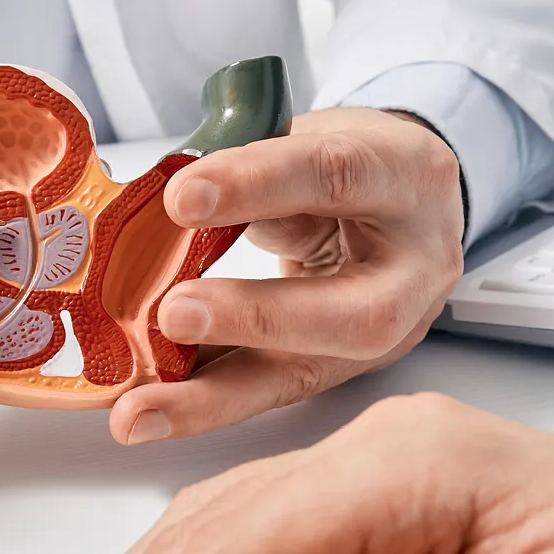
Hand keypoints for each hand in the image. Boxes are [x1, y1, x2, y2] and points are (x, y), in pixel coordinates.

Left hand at [107, 107, 462, 445]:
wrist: (410, 206)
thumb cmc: (351, 165)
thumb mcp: (312, 140)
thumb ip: (253, 171)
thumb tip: (164, 213)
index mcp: (407, 176)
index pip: (336, 175)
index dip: (260, 184)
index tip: (182, 198)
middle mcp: (414, 267)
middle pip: (355, 312)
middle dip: (256, 317)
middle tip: (172, 313)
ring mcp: (390, 332)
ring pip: (307, 373)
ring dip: (212, 397)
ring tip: (138, 412)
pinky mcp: (344, 370)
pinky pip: (270, 392)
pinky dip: (203, 402)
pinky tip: (149, 413)